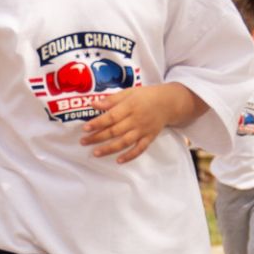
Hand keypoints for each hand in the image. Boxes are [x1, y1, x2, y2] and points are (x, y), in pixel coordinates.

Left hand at [81, 84, 196, 163]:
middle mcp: (136, 119)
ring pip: (125, 142)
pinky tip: (119, 161)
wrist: (169, 103)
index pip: (111, 117)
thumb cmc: (146, 96)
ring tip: (96, 153)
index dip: (97, 123)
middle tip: (83, 142)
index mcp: (130, 106)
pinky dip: (130, 156)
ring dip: (109, 149)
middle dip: (98, 137)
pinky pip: (139, 149)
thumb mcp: (129, 92)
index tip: (85, 128)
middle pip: (115, 131)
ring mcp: (143, 130)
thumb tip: (93, 104)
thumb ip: (111, 99)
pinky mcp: (149, 138)